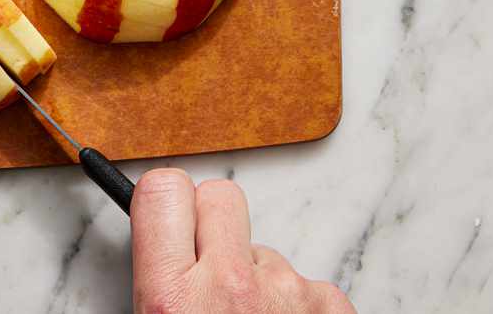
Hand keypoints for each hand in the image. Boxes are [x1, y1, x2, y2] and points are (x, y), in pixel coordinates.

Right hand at [131, 169, 356, 313]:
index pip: (162, 191)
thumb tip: (163, 234)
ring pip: (267, 250)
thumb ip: (159, 276)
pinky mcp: (332, 307)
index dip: (166, 199)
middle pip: (222, 196)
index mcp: (172, 297)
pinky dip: (299, 307)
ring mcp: (287, 295)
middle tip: (212, 268)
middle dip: (217, 224)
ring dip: (260, 278)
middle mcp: (230, 288)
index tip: (170, 215)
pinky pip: (308, 283)